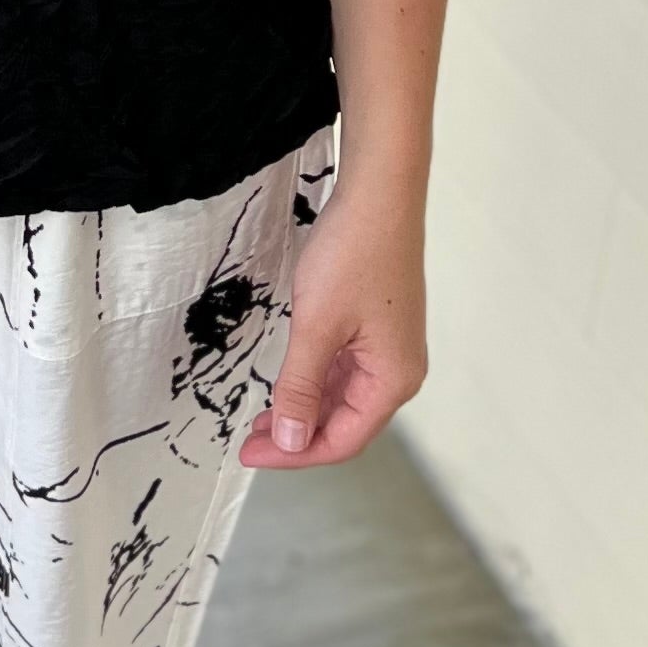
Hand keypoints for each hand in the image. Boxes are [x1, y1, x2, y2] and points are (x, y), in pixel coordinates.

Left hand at [238, 171, 426, 468]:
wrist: (379, 192)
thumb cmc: (354, 253)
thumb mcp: (316, 326)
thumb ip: (300, 388)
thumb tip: (289, 441)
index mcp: (393, 380)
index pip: (342, 440)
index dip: (294, 453)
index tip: (249, 453)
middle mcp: (399, 371)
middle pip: (345, 423)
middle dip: (296, 435)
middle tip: (248, 440)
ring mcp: (390, 348)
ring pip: (343, 398)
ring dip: (303, 410)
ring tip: (260, 418)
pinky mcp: (378, 327)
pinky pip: (345, 370)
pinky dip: (314, 382)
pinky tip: (287, 383)